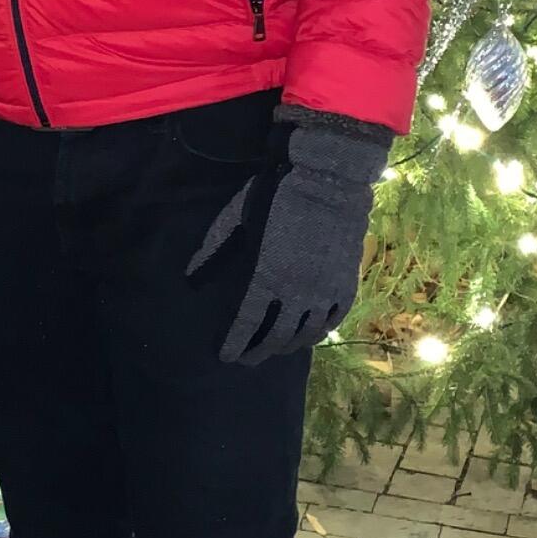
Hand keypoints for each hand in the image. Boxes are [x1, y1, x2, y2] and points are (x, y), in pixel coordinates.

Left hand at [188, 118, 386, 366]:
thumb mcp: (236, 220)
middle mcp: (295, 293)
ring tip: (276, 348)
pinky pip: (332, 320)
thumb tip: (190, 279)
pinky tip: (308, 335)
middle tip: (248, 359)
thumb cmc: (275, 196)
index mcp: (265, 278)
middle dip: (259, 352)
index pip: (245, 324)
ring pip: (305, 334)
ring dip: (287, 345)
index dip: (235, 344)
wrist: (326, 179)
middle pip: (275, 337)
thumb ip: (214, 253)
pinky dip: (318, 332)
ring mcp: (324, 291)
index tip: (226, 357)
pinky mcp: (346, 284)